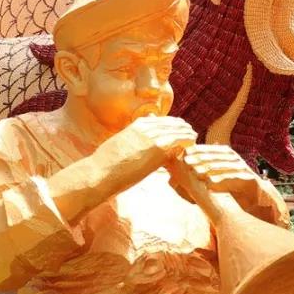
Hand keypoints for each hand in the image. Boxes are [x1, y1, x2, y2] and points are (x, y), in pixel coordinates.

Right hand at [47, 115, 194, 222]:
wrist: (100, 172)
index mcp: (134, 127)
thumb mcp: (116, 146)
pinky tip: (193, 141)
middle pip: (168, 123)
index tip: (175, 127)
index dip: (168, 124)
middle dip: (179, 126)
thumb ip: (127, 142)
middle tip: (188, 130)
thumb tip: (127, 146)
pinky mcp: (158, 148)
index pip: (157, 121)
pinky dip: (186, 139)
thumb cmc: (103, 165)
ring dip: (185, 132)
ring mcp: (152, 137)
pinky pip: (178, 139)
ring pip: (175, 129)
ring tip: (193, 135)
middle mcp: (144, 128)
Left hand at [172, 145, 287, 226]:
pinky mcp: (252, 181)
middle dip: (201, 158)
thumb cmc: (229, 191)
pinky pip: (237, 177)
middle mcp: (235, 160)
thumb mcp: (210, 182)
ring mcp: (244, 169)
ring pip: (226, 165)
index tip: (182, 155)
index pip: (209, 150)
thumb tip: (171, 178)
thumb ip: (195, 178)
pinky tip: (212, 183)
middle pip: (216, 156)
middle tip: (187, 161)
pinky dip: (224, 179)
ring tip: (197, 172)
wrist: (256, 201)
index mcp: (225, 156)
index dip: (196, 151)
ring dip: (211, 167)